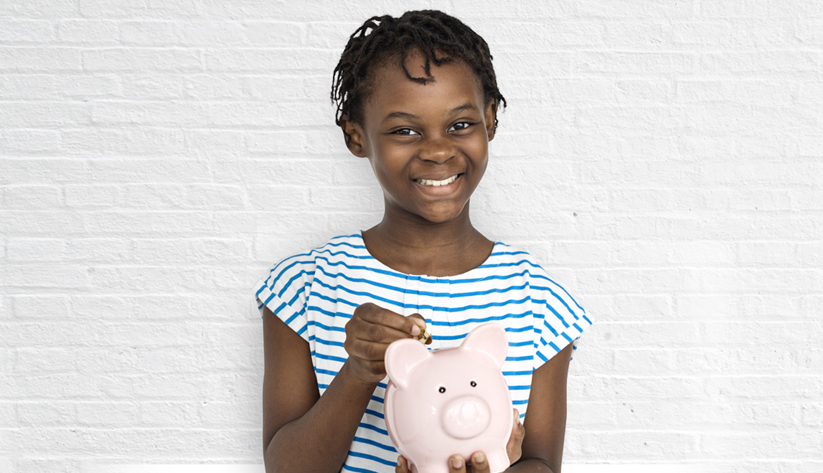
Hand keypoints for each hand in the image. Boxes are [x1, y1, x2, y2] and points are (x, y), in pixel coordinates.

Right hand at [344, 303, 427, 384]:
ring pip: (373, 350)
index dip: (401, 322)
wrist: (366, 359)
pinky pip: (373, 365)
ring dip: (394, 351)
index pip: (381, 314)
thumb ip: (412, 320)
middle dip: (399, 337)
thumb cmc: (384, 336)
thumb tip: (421, 325)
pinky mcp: (357, 363)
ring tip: (407, 350)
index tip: (416, 330)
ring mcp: (352, 345)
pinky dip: (388, 364)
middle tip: (414, 342)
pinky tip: (399, 361)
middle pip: (377, 332)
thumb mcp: (397, 323)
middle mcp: (352, 326)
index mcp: (362, 311)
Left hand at [395, 409, 524, 472]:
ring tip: (425, 457)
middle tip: (454, 456)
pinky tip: (403, 460)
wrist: (468, 468)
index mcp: (481, 472)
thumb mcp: (507, 447)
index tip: (479, 453)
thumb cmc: (491, 456)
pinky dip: (407, 472)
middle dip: (457, 472)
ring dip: (435, 472)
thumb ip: (513, 432)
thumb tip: (514, 413)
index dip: (482, 467)